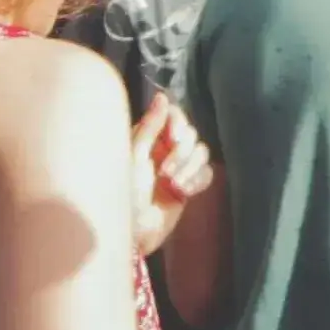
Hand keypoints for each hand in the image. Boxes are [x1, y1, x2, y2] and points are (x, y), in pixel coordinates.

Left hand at [130, 95, 214, 258]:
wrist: (131, 233)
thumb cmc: (122, 194)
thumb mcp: (133, 158)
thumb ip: (150, 127)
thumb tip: (163, 96)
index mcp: (146, 138)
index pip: (173, 115)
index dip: (178, 123)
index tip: (173, 137)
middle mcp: (163, 149)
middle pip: (191, 134)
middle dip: (182, 153)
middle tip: (165, 173)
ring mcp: (177, 168)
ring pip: (201, 153)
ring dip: (189, 169)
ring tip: (173, 186)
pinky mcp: (188, 186)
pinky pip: (206, 173)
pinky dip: (197, 181)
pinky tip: (184, 193)